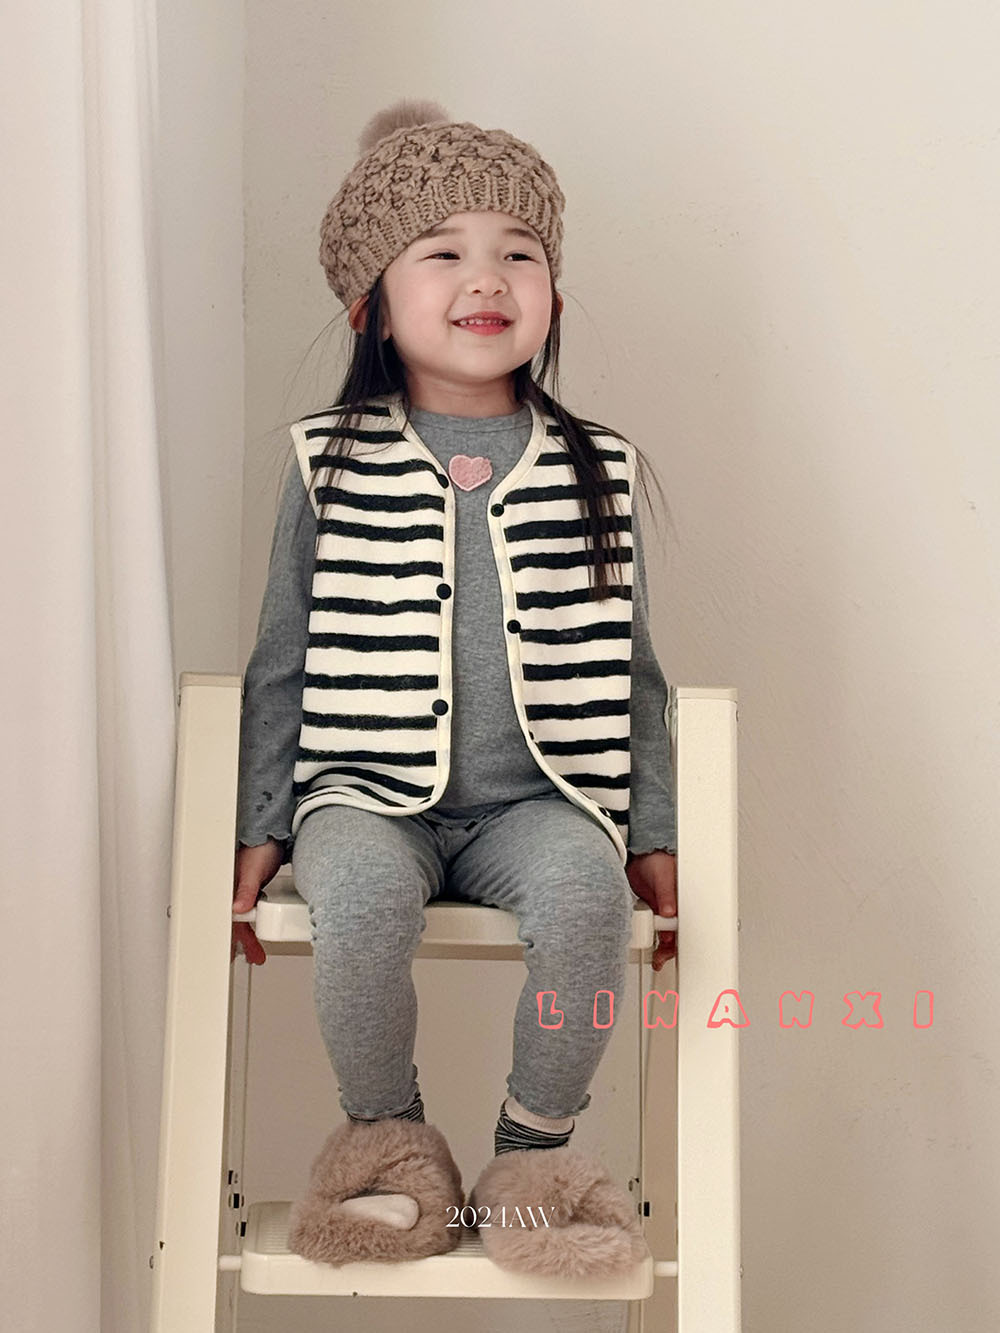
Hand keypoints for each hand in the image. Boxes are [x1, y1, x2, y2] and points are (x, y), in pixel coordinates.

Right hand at [232, 839, 283, 964]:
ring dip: (249, 936)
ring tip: (256, 953)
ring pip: (243, 919)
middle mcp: (232, 891)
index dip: (229, 937)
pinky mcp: (253, 889)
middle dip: (241, 942)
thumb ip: (247, 889)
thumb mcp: (253, 869)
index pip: (226, 918)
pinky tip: (260, 930)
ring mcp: (243, 891)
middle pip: (235, 922)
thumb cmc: (260, 846)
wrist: (274, 834)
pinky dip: (255, 922)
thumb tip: (238, 908)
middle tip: (251, 957)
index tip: (230, 954)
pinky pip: (252, 911)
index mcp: (227, 887)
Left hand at [625, 849, 676, 969]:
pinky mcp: (652, 913)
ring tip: (657, 959)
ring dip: (662, 949)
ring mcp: (664, 912)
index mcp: (684, 901)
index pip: (686, 925)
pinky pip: (653, 930)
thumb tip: (670, 910)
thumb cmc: (657, 861)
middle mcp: (675, 909)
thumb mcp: (663, 875)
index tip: (670, 945)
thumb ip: (666, 893)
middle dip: (671, 949)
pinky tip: (646, 946)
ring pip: (667, 937)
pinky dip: (650, 939)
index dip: (679, 938)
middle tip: (661, 958)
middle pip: (677, 935)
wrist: (638, 858)